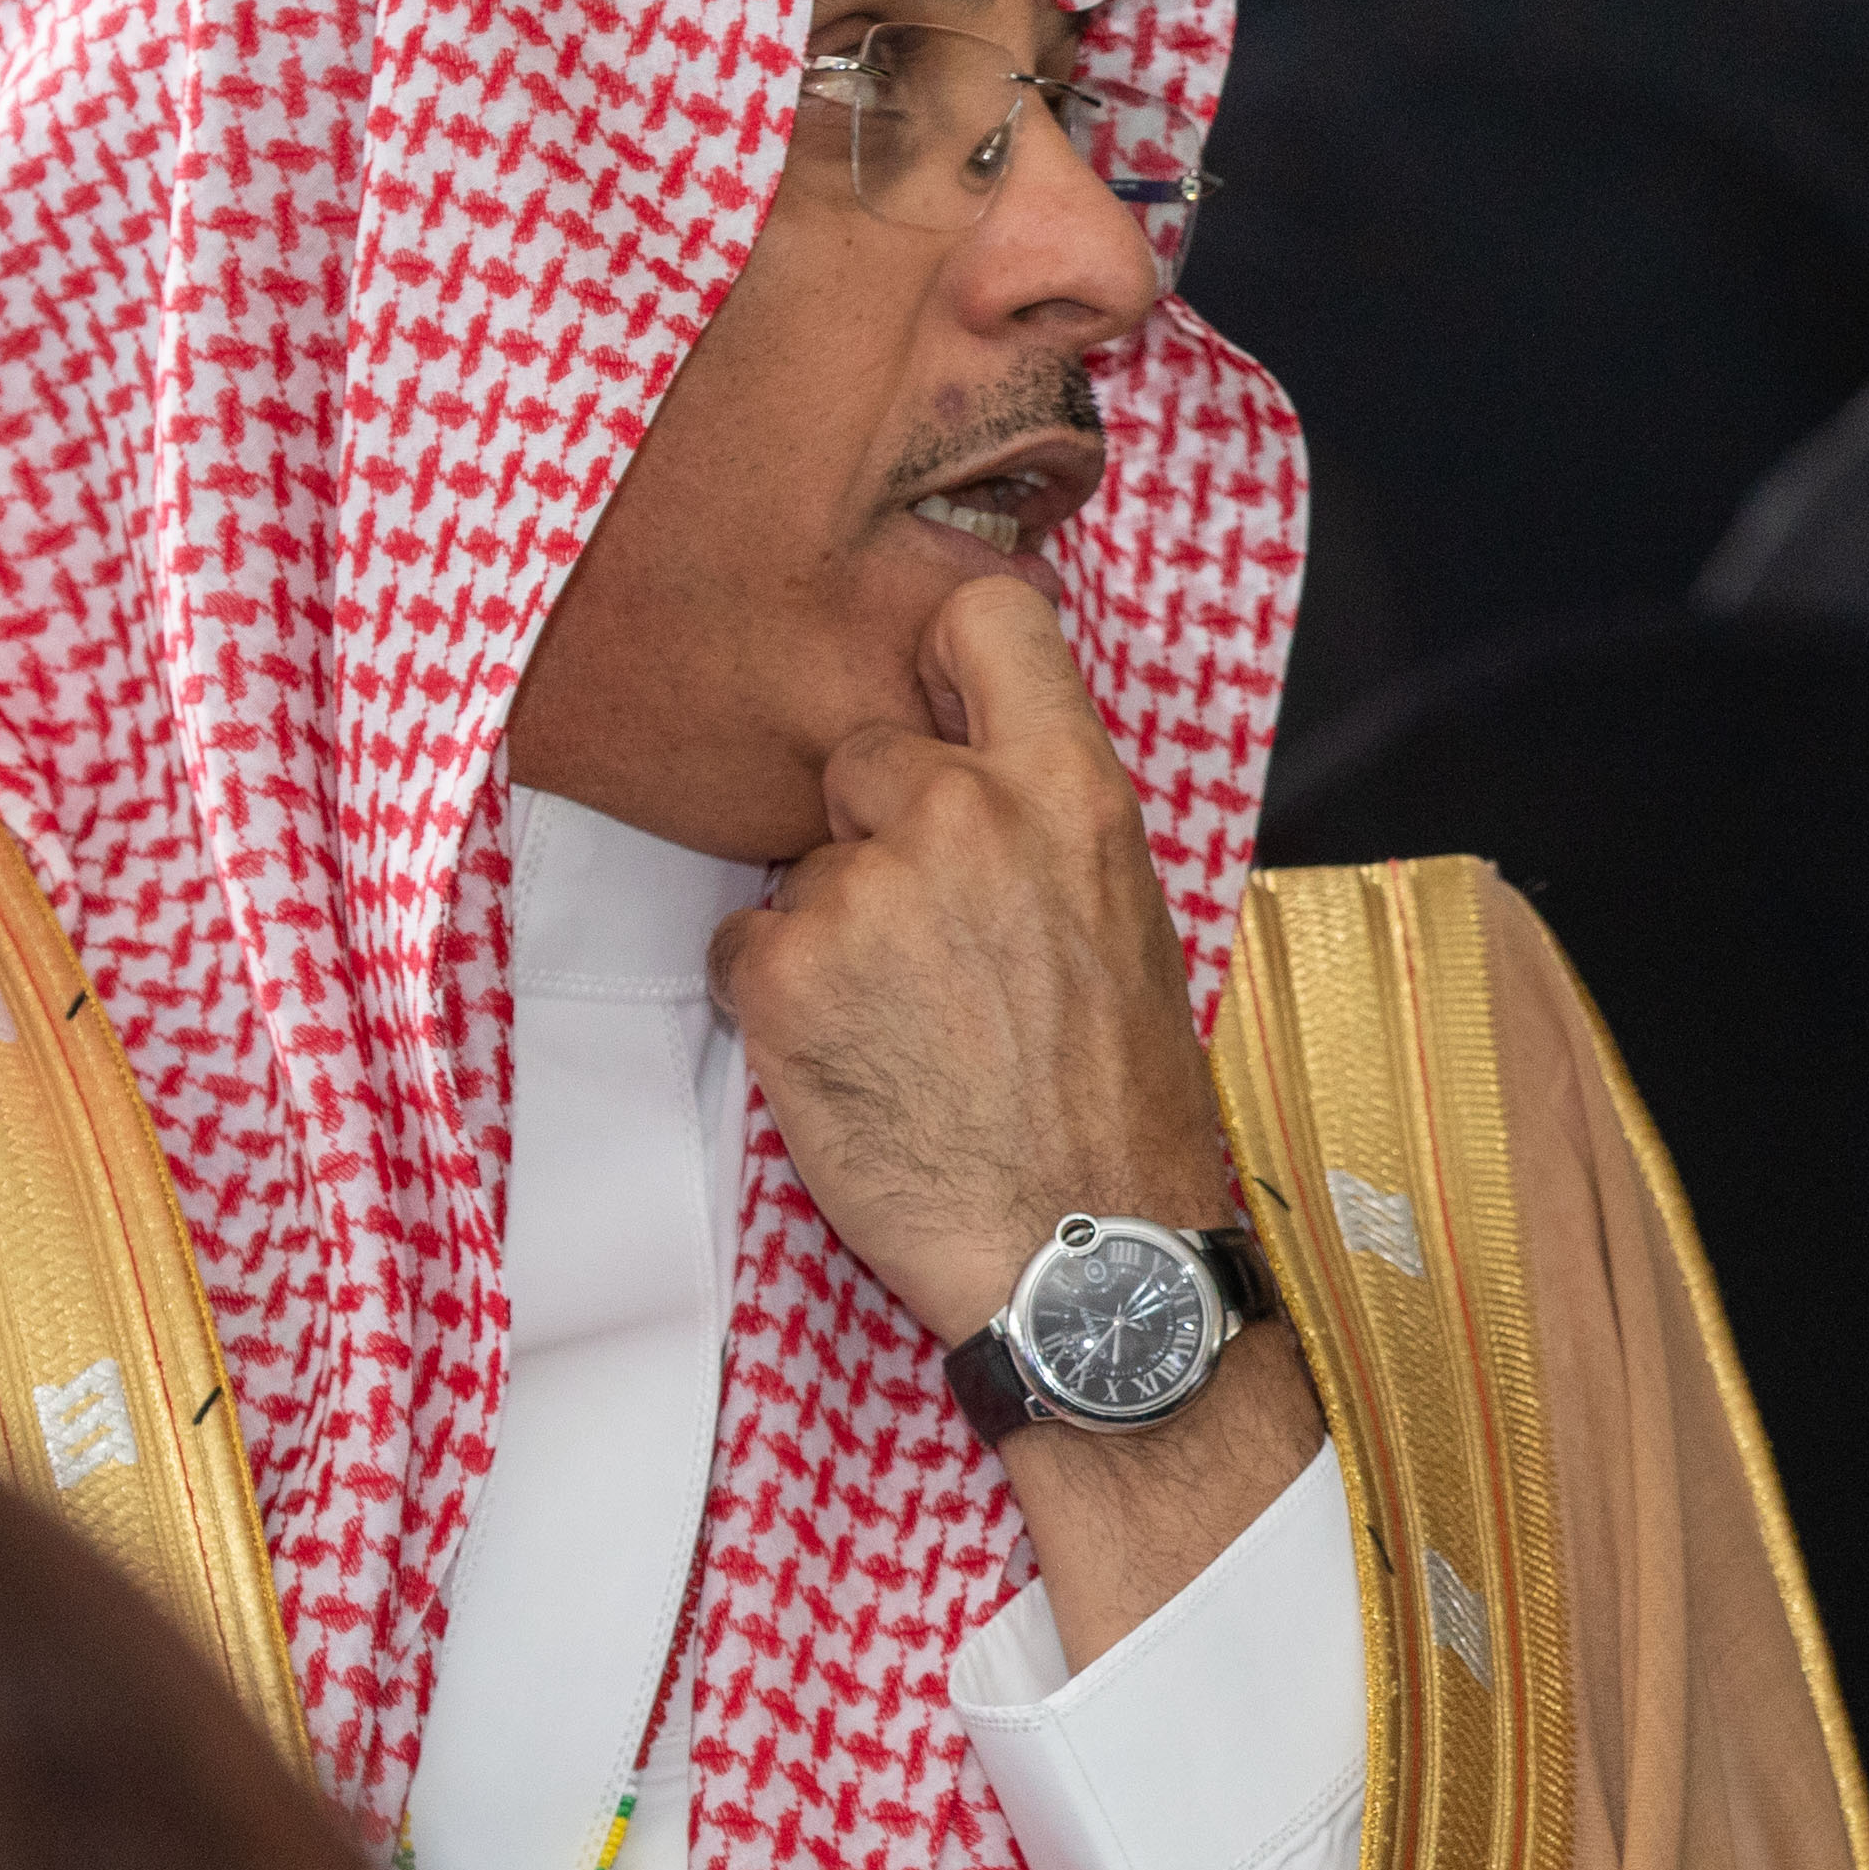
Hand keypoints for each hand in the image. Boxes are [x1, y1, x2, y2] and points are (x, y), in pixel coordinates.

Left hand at [709, 573, 1232, 1349]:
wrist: (1080, 1257)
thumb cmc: (1113, 1108)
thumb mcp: (1125, 919)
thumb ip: (1045, 818)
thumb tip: (978, 754)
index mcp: (1071, 789)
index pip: (986, 611)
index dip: (944, 651)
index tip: (937, 702)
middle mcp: (966, 812)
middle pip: (864, 752)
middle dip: (872, 831)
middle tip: (926, 945)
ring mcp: (865, 889)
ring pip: (803, 865)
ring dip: (825, 931)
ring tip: (902, 1028)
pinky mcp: (783, 973)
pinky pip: (743, 947)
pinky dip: (774, 1002)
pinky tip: (849, 1064)